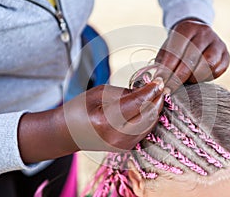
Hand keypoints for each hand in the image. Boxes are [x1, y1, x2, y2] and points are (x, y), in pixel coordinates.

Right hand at [18, 80, 163, 162]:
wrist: (69, 133)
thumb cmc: (80, 109)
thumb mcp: (99, 93)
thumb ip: (124, 92)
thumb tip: (146, 90)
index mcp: (106, 121)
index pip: (138, 103)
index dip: (151, 90)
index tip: (159, 81)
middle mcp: (117, 137)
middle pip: (149, 115)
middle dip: (157, 99)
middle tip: (160, 86)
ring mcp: (123, 145)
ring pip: (150, 123)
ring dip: (155, 108)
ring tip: (155, 94)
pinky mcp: (127, 148)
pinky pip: (145, 130)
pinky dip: (149, 117)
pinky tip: (148, 106)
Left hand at [155, 19, 229, 90]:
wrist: (198, 36)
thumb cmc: (179, 46)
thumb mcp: (167, 49)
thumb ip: (162, 63)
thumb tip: (158, 81)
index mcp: (187, 28)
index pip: (176, 51)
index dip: (167, 70)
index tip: (160, 83)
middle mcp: (204, 32)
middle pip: (191, 59)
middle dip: (178, 78)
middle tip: (169, 89)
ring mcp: (218, 43)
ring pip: (208, 65)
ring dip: (194, 78)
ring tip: (185, 82)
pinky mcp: (226, 55)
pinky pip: (217, 71)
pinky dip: (206, 78)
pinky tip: (197, 78)